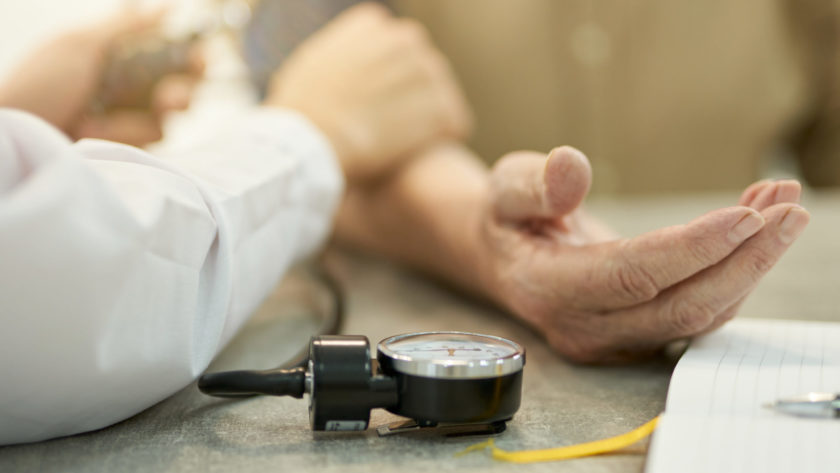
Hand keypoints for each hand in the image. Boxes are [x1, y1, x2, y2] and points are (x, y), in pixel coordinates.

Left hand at [0, 10, 201, 146]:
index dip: (194, 58)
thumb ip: (126, 26)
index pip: (174, 54)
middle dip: (181, 94)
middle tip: (168, 100)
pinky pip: (146, 143)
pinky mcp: (126, 147)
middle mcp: (132, 87)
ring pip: (167, 120)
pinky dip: (120, 136)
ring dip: (134, 120)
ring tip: (94, 121)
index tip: (200, 61)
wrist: (16, 130)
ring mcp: (129, 119)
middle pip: (184, 89)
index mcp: (123, 56)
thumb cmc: (39, 82)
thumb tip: (167, 7)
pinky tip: (89, 132)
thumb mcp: (80, 44)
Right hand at [266, 2, 470, 181]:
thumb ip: (344, 56)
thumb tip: (350, 65)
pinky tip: (415, 154)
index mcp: (373, 24)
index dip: (387, 81)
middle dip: (412, 99)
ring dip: (428, 121)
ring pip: (442, 97)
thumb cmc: (299, 112)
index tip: (370, 106)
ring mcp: (427, 71)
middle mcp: (405, 38)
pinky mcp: (441, 107)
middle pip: (423, 72)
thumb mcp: (313, 64)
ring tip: (397, 144)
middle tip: (387, 130)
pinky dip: (442, 141)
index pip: (398, 49)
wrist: (307, 141)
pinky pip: (456, 123)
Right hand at [477, 147, 808, 362]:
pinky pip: (699, 311)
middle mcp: (584, 326)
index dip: (692, 249)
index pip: (631, 276)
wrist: (507, 261)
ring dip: (751, 264)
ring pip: (700, 314)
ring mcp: (615, 340)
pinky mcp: (640, 337)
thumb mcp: (505, 188)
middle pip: (681, 307)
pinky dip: (736, 272)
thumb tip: (572, 170)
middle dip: (744, 259)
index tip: (747, 214)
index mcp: (546, 288)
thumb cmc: (508, 219)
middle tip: (789, 207)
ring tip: (784, 206)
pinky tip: (757, 229)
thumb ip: (534, 184)